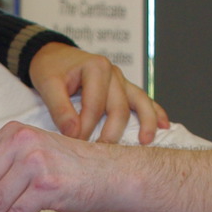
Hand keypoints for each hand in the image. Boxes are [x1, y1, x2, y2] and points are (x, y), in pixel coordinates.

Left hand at [27, 44, 168, 143]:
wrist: (54, 56)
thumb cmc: (51, 69)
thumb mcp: (47, 85)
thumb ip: (59, 109)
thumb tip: (74, 133)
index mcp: (96, 68)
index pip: (95, 106)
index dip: (85, 128)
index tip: (74, 145)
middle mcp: (113, 73)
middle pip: (119, 108)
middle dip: (111, 134)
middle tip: (101, 155)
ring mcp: (121, 80)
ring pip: (139, 102)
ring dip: (145, 122)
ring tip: (145, 142)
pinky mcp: (124, 88)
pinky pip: (143, 100)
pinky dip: (154, 112)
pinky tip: (164, 125)